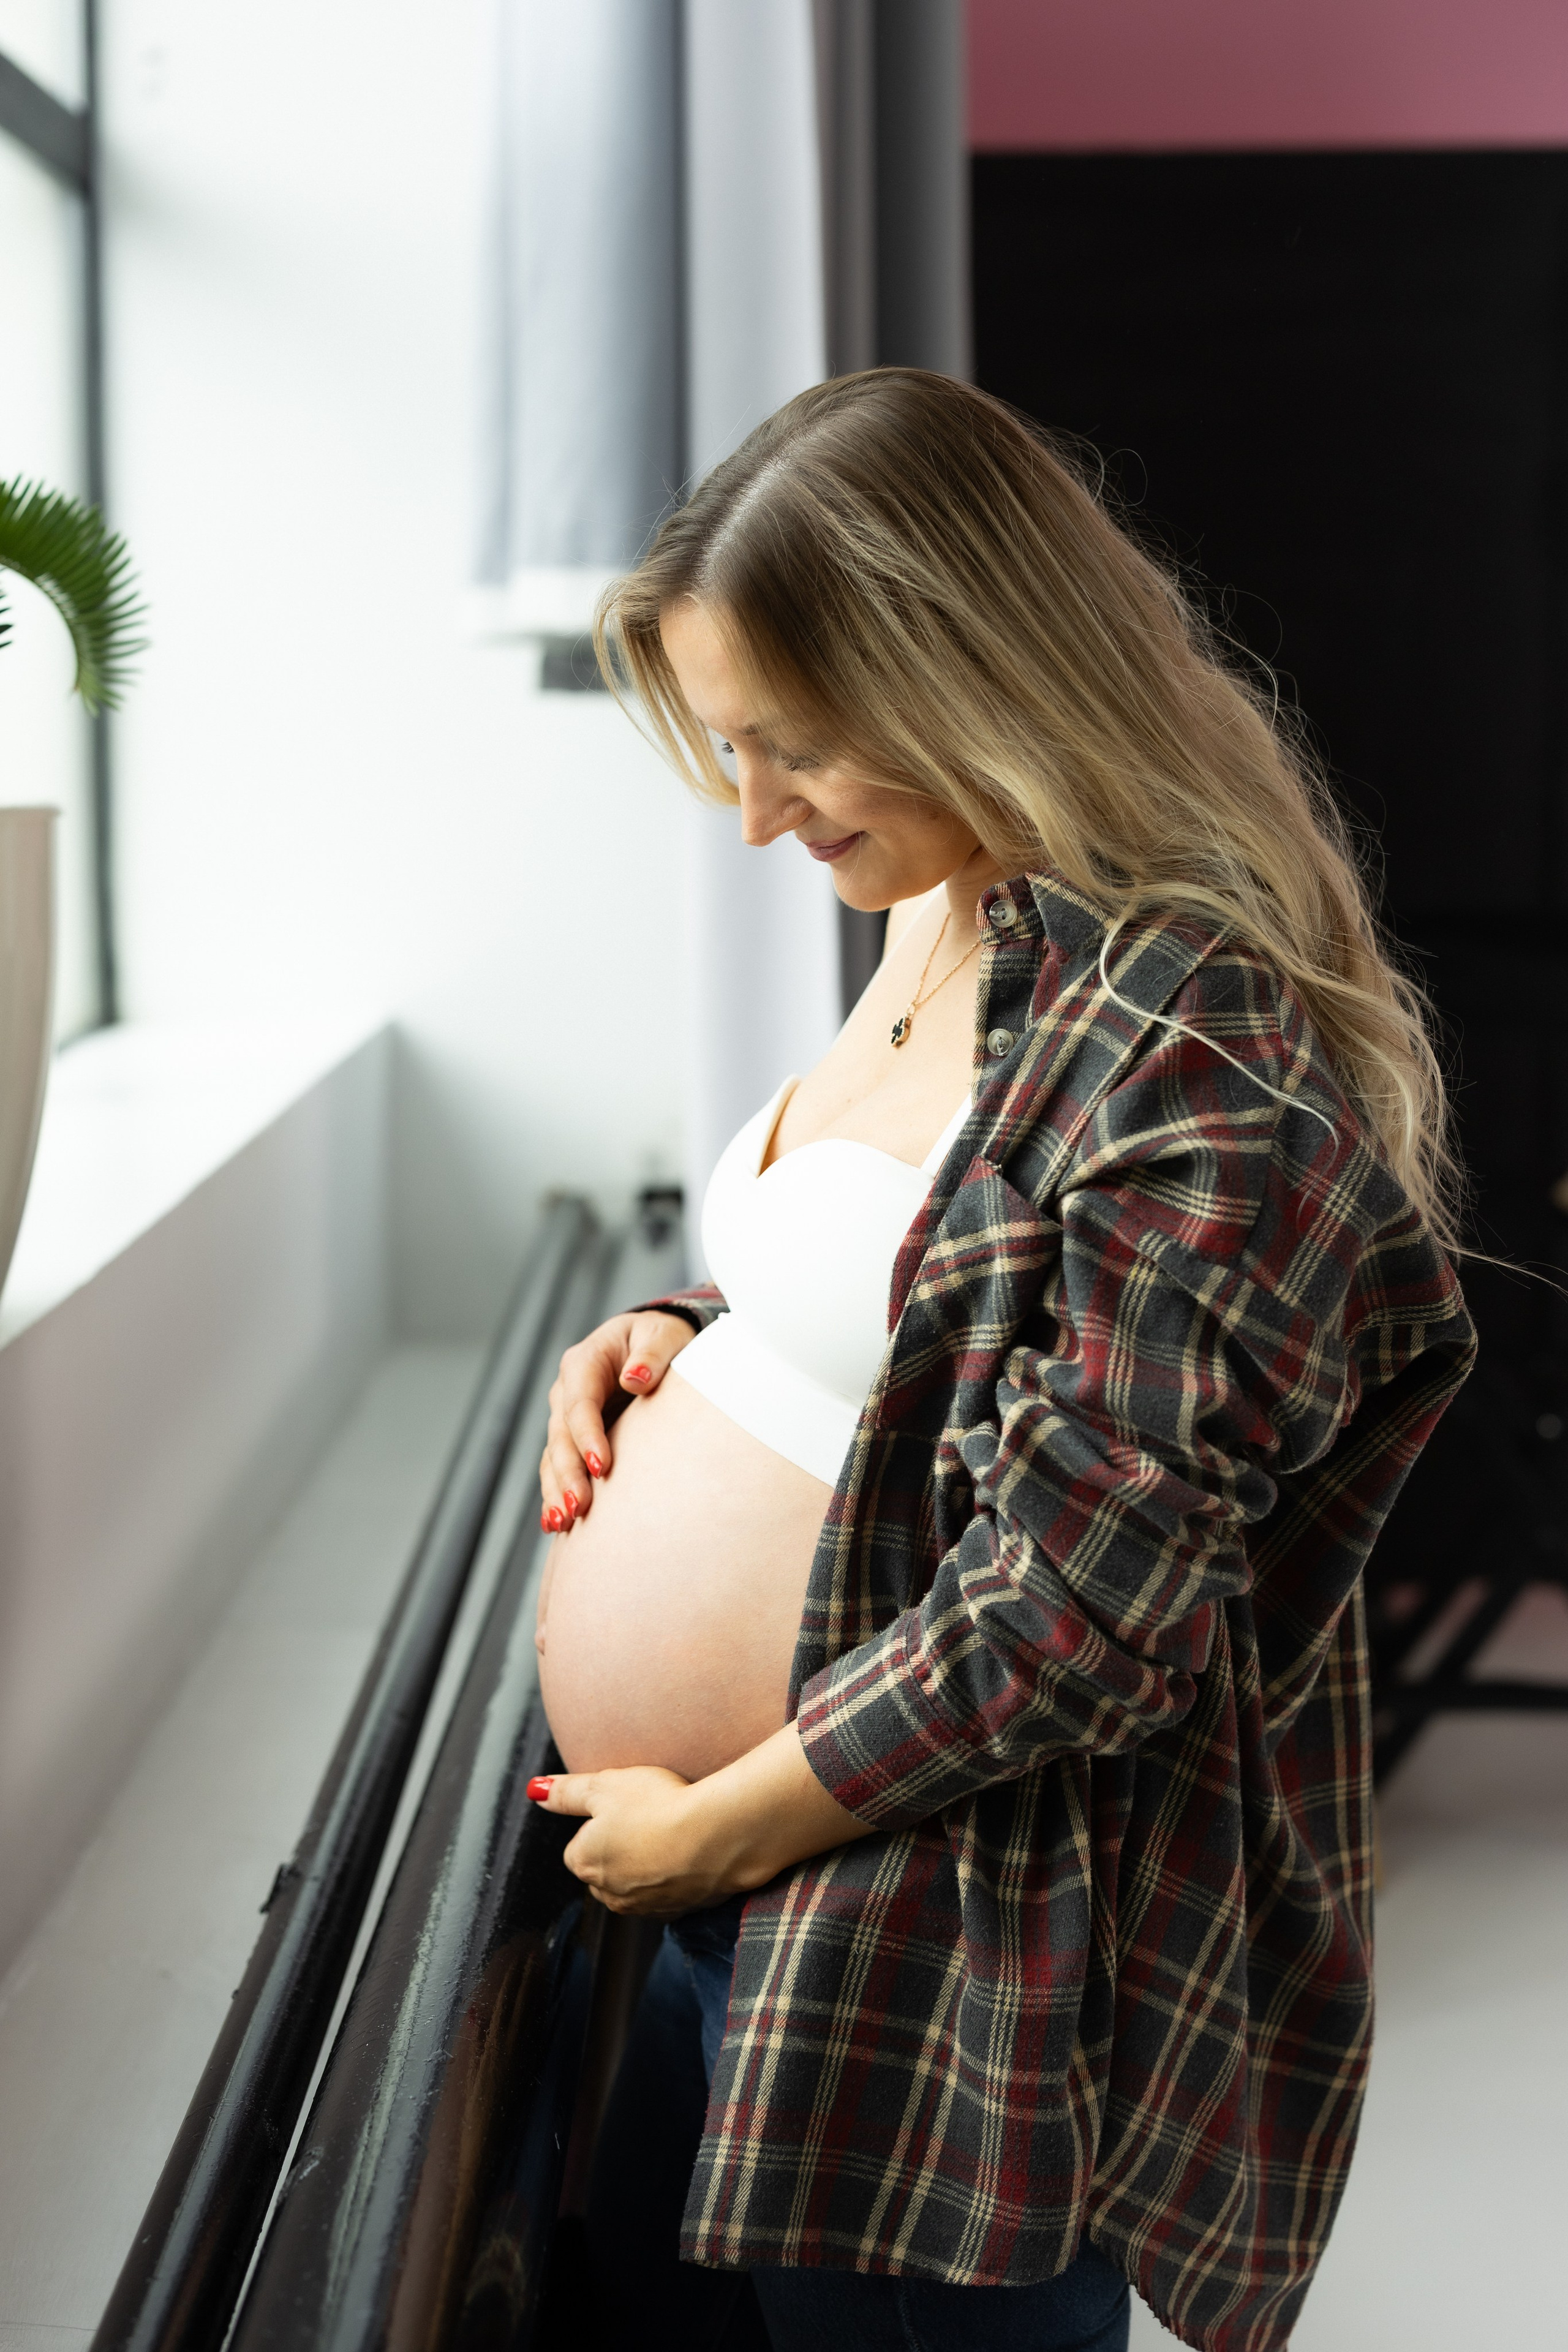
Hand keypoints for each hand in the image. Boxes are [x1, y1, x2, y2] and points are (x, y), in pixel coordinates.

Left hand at [527, 1765, 719, 1915]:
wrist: (715, 1836)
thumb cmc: (658, 1805)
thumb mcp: (605, 1785)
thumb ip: (566, 1791)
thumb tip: (536, 1790)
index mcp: (585, 1862)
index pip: (579, 1845)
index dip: (601, 1822)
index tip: (624, 1808)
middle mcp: (608, 1894)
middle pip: (606, 1868)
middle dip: (621, 1847)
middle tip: (649, 1818)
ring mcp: (643, 1908)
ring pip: (636, 1883)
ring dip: (648, 1864)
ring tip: (672, 1833)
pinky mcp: (677, 1913)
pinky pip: (668, 1893)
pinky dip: (675, 1876)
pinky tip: (690, 1852)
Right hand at [538, 1308, 695, 1531]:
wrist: (651, 1344)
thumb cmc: (660, 1338)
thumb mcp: (663, 1335)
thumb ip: (653, 1354)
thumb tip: (635, 1380)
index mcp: (584, 1362)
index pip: (580, 1403)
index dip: (587, 1435)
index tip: (603, 1466)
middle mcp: (567, 1391)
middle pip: (561, 1436)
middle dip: (568, 1473)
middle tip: (579, 1507)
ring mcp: (566, 1417)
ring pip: (554, 1456)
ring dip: (556, 1490)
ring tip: (561, 1523)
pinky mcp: (573, 1438)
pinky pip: (559, 1467)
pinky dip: (556, 1494)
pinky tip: (555, 1523)